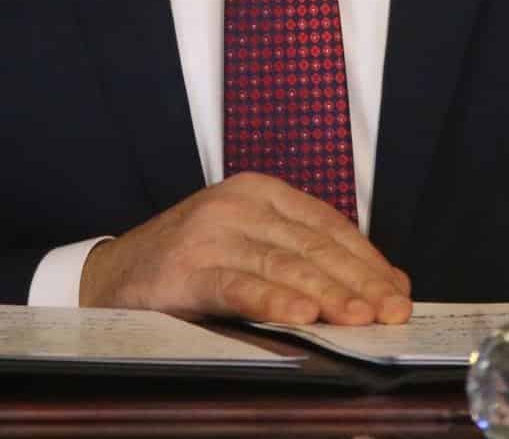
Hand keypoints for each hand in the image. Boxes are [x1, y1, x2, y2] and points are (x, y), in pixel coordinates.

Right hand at [79, 173, 413, 324]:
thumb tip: (378, 286)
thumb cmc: (188, 263)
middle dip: (360, 282)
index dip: (368, 260)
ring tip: (361, 318)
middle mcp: (239, 204)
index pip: (328, 225)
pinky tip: (303, 315)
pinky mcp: (189, 268)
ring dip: (329, 294)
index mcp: (259, 191)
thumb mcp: (246, 244)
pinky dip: (275, 301)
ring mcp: (213, 233)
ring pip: (285, 265)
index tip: (398, 290)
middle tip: (393, 311)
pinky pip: (241, 286)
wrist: (111, 278)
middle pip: (314, 246)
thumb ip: (302, 256)